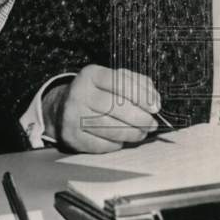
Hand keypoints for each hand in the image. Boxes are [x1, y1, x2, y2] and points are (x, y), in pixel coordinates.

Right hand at [42, 65, 159, 153]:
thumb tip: (154, 100)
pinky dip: (117, 144)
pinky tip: (121, 140)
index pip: (119, 82)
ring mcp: (73, 116)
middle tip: (151, 124)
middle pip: (115, 107)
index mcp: (91, 75)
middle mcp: (79, 93)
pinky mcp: (73, 137)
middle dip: (140, 118)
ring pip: (109, 128)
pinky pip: (102, 144)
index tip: (155, 107)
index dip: (140, 95)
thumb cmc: (98, 93)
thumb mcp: (114, 80)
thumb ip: (137, 84)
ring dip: (132, 133)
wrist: (64, 109)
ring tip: (142, 133)